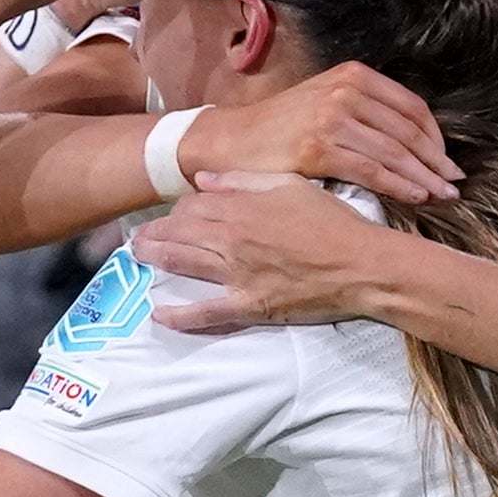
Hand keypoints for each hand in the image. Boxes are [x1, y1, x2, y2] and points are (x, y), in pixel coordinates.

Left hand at [138, 175, 403, 326]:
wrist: (360, 263)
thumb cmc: (332, 222)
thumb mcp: (292, 185)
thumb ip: (245, 181)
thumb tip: (205, 180)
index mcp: (241, 208)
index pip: (193, 205)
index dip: (179, 210)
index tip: (174, 214)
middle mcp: (231, 240)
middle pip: (180, 233)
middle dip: (154, 234)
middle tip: (137, 238)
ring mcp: (236, 275)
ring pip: (184, 264)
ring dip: (156, 259)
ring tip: (137, 257)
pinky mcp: (248, 305)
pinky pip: (205, 313)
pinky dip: (180, 316)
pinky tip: (159, 315)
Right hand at [180, 62, 457, 200]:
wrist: (230, 141)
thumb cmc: (280, 130)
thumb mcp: (326, 103)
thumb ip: (365, 112)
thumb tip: (413, 142)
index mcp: (353, 76)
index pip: (411, 107)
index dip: (436, 137)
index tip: (446, 162)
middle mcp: (345, 91)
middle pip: (409, 130)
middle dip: (436, 161)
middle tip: (454, 184)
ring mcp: (331, 118)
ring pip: (394, 151)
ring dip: (424, 177)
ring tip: (442, 196)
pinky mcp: (318, 148)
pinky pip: (371, 169)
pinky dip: (399, 185)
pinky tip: (415, 198)